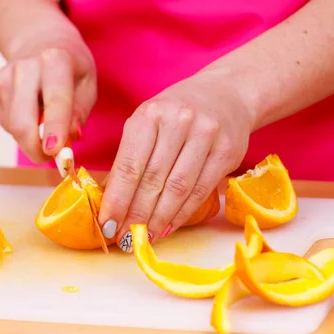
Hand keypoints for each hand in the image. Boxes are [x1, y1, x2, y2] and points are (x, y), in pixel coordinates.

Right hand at [0, 37, 96, 162]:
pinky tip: (30, 114)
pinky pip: (4, 123)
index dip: (54, 128)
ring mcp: (4, 77)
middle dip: (35, 148)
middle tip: (50, 157)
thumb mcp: (87, 84)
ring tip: (44, 125)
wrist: (41, 42)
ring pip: (13, 126)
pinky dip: (19, 129)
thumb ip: (80, 111)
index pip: (54, 100)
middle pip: (23, 121)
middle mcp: (26, 66)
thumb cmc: (70, 68)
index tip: (54, 151)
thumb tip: (71, 136)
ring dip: (30, 139)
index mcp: (56, 60)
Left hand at [98, 69, 255, 251]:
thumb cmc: (175, 113)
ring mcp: (206, 135)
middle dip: (135, 215)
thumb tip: (112, 202)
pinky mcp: (227, 151)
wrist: (226, 94)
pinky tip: (167, 227)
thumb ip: (130, 157)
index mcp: (149, 115)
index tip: (106, 224)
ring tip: (144, 238)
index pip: (129, 166)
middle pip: (152, 180)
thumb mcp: (147, 123)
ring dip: (158, 219)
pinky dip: (181, 214)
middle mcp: (178, 122)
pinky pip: (200, 191)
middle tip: (124, 239)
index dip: (117, 200)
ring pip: (177, 189)